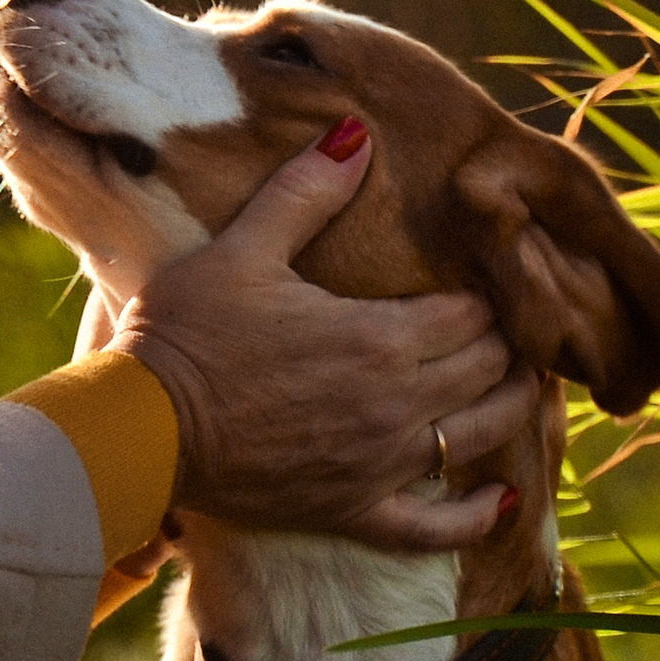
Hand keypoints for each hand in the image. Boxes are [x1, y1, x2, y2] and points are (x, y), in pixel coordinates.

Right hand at [104, 123, 542, 551]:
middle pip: (487, 369)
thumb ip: (307, 190)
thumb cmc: (186, 329)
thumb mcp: (243, 246)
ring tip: (520, 386)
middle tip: (508, 327)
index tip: (486, 282)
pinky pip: (434, 528)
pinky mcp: (353, 511)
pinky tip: (501, 500)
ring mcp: (379, 465)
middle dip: (505, 345)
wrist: (139, 428)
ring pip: (480, 437)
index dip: (487, 295)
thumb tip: (355, 132)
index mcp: (378, 336)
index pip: (471, 313)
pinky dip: (475, 516)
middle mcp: (395, 404)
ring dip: (510, 409)